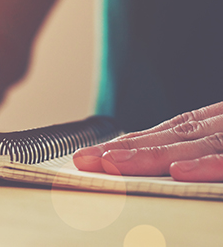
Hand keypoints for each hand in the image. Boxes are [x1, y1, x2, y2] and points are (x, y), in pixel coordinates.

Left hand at [73, 101, 222, 181]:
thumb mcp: (222, 140)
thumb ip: (202, 146)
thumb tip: (169, 164)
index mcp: (213, 123)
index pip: (165, 133)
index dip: (128, 143)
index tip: (94, 154)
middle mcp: (219, 126)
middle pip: (167, 137)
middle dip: (123, 149)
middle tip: (84, 159)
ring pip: (191, 145)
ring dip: (149, 154)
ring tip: (112, 162)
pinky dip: (205, 164)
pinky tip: (178, 172)